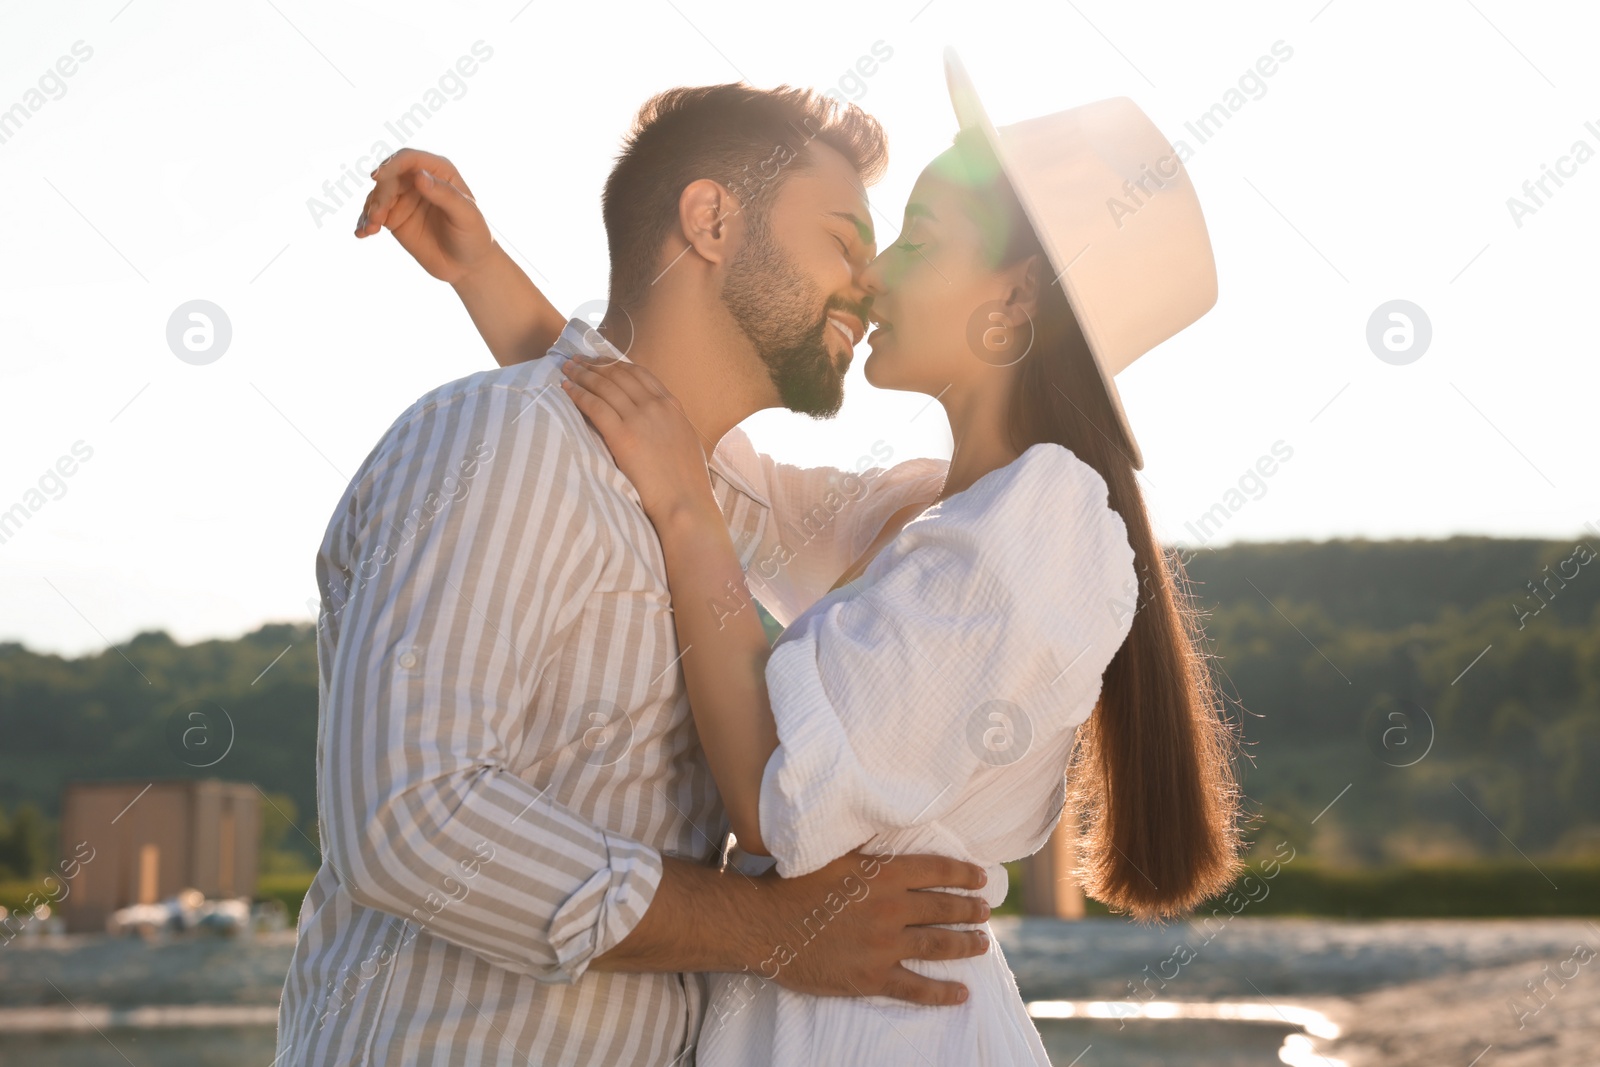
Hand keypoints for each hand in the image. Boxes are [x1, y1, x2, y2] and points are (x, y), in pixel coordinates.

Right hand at [355, 148, 493, 284]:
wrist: (468, 266)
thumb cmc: (473, 237)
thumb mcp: (466, 216)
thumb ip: (445, 195)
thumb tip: (419, 176)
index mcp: (439, 171)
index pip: (409, 160)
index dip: (391, 165)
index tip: (377, 178)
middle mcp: (418, 180)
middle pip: (389, 178)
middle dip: (380, 195)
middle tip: (377, 218)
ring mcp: (404, 198)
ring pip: (377, 196)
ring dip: (369, 210)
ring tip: (370, 230)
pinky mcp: (394, 218)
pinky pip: (373, 215)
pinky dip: (365, 222)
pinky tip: (362, 233)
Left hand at [558, 355, 716, 525]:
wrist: (686, 502)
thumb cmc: (687, 481)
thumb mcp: (685, 441)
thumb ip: (669, 423)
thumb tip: (656, 421)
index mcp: (672, 405)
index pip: (638, 374)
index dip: (615, 365)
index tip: (599, 362)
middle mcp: (655, 405)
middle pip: (618, 375)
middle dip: (594, 365)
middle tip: (576, 360)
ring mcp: (639, 419)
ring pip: (604, 386)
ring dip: (582, 374)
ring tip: (567, 369)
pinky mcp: (623, 436)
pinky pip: (595, 406)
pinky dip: (578, 394)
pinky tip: (566, 389)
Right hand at [755, 851, 991, 1004]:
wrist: (763, 924)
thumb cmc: (792, 883)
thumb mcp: (833, 853)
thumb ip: (866, 846)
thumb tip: (885, 824)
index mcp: (882, 874)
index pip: (936, 870)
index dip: (963, 874)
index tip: (981, 878)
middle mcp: (890, 909)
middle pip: (943, 908)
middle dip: (970, 909)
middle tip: (985, 911)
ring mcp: (883, 946)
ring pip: (938, 945)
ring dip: (965, 944)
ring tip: (982, 943)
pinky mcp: (872, 977)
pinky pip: (916, 988)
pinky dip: (942, 992)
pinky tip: (962, 992)